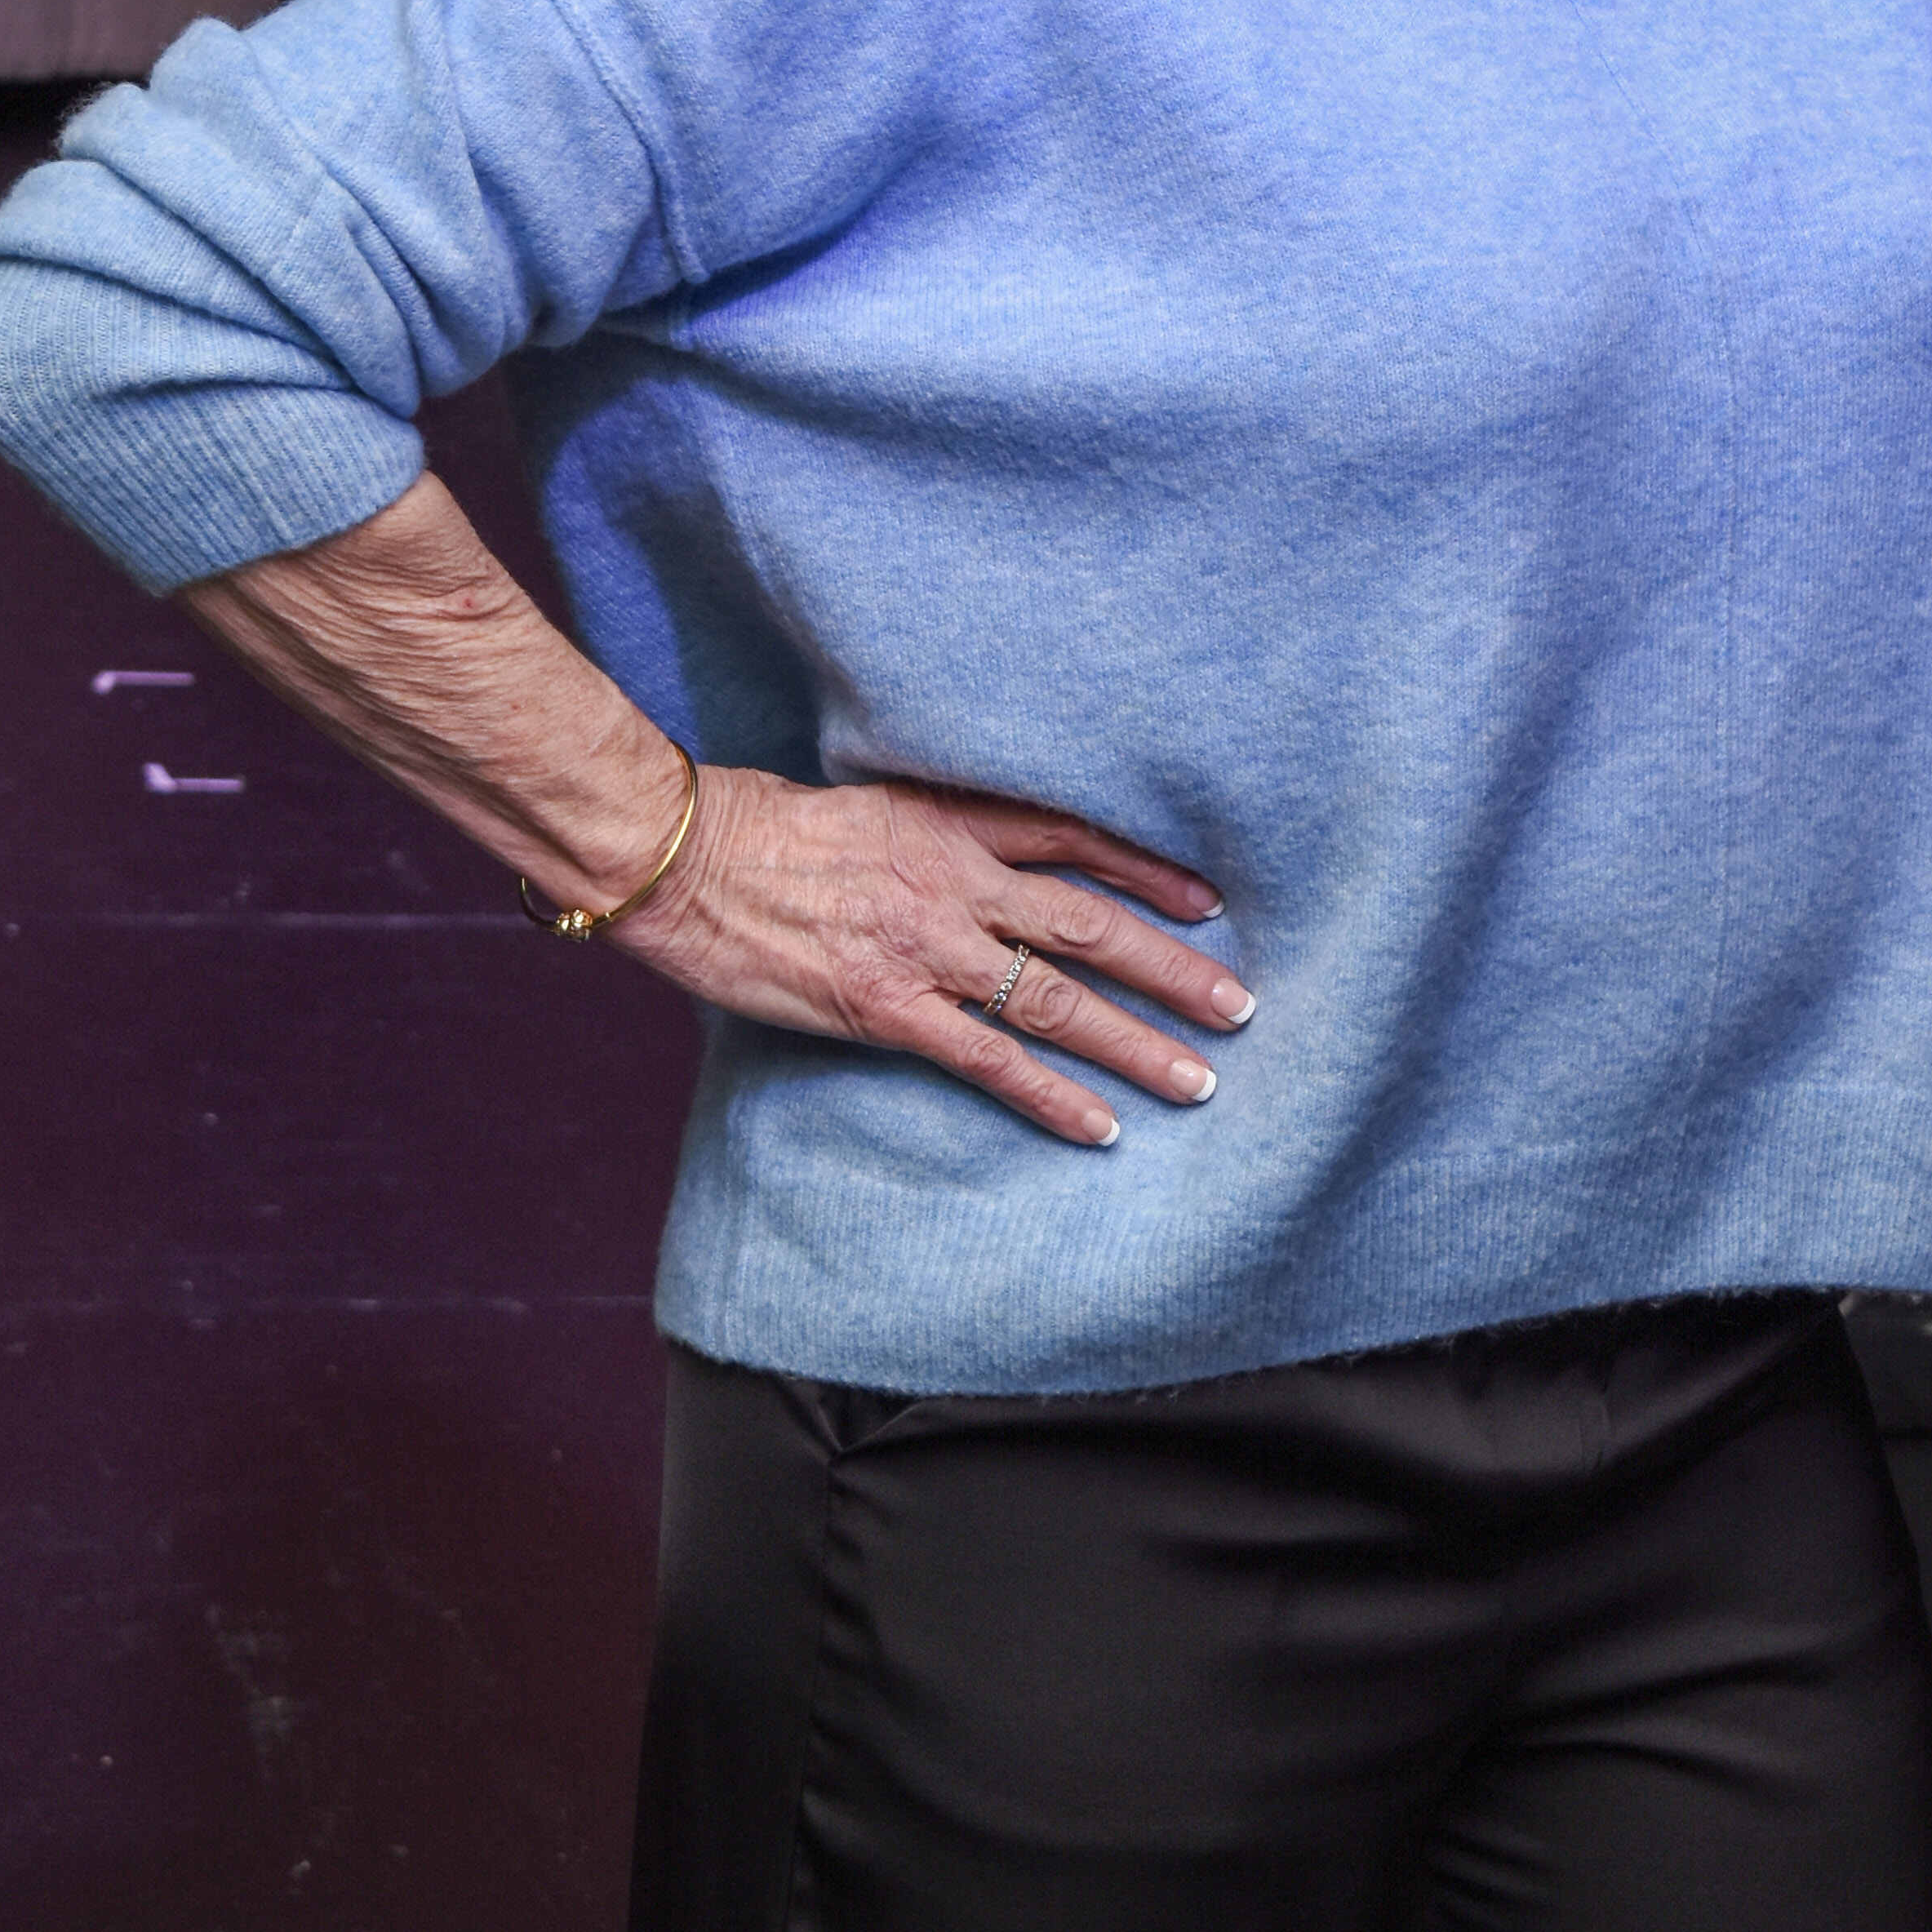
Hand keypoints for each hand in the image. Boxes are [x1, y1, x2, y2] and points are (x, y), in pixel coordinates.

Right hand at [636, 763, 1250, 1150]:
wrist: (690, 862)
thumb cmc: (769, 828)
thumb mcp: (871, 802)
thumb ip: (939, 829)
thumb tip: (992, 859)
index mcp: (953, 822)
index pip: (1076, 840)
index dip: (1148, 872)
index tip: (1209, 901)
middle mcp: (956, 882)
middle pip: (1090, 926)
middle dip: (1173, 968)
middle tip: (1241, 1005)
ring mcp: (927, 950)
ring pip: (1058, 999)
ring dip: (1136, 1043)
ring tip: (1199, 1078)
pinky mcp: (889, 1010)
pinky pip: (990, 1061)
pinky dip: (1052, 1098)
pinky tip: (1101, 1129)